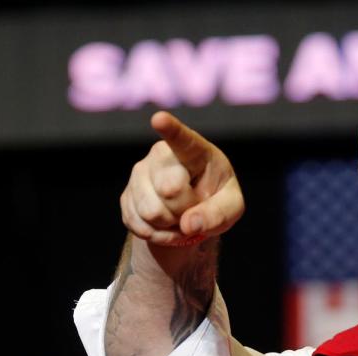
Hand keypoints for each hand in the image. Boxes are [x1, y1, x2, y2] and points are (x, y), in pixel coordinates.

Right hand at [121, 111, 243, 246]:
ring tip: (180, 217)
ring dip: (171, 225)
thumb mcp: (231, 206)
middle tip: (193, 206)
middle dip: (185, 209)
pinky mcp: (126, 196)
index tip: (159, 119)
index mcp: (193, 150)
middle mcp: (161, 155)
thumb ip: (218, 214)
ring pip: (151, 211)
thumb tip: (189, 224)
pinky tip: (166, 226)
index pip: (181, 138)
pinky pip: (139, 224)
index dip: (170, 129)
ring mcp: (139, 173)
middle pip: (169, 190)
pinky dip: (158, 235)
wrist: (192, 210)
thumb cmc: (217, 198)